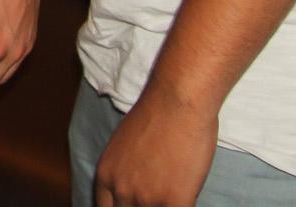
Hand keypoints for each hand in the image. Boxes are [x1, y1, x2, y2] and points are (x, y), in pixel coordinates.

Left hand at [92, 88, 217, 206]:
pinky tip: (189, 198)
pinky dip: (186, 206)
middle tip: (155, 200)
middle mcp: (121, 190)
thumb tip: (134, 183)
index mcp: (106, 176)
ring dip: (164, 206)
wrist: (177, 100)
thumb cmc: (156, 113)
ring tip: (174, 196)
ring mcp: (146, 199)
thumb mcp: (123, 144)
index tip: (136, 205)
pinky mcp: (173, 201)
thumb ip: (124, 170)